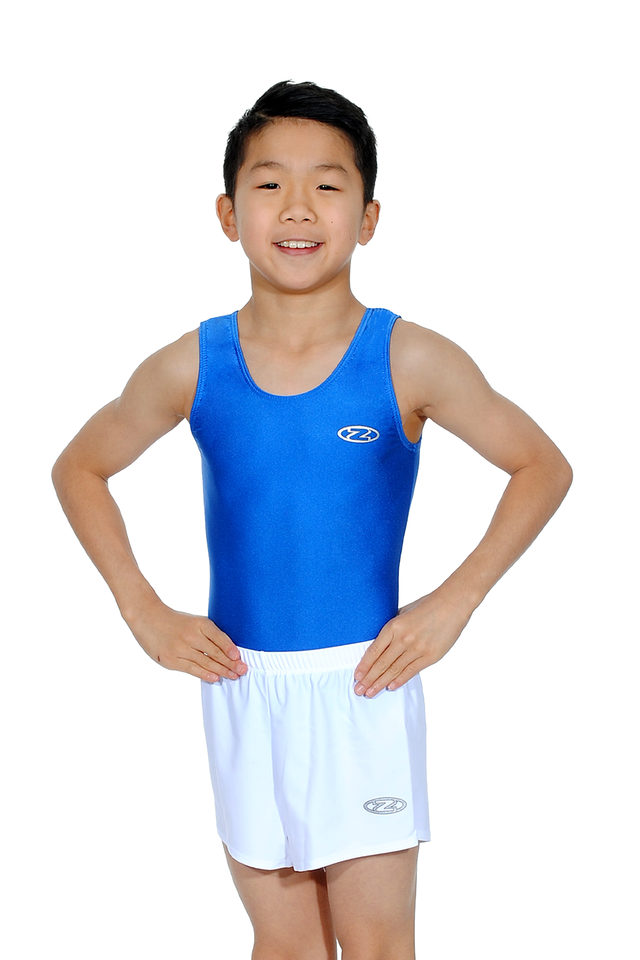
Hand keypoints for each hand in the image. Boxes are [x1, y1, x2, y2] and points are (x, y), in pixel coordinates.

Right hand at [126, 598, 246, 682]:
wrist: (148, 617)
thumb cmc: (174, 621)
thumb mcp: (193, 621)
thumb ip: (208, 633)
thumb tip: (227, 650)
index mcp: (199, 623)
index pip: (219, 637)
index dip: (230, 648)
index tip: (239, 657)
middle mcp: (191, 635)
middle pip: (215, 652)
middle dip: (231, 663)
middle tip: (243, 670)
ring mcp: (181, 648)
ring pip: (206, 662)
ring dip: (222, 670)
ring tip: (233, 676)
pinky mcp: (172, 660)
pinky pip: (192, 669)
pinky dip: (205, 674)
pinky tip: (215, 678)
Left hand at [353, 589, 471, 696]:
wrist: (453, 604)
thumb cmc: (428, 605)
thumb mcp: (404, 611)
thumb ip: (393, 627)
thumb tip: (382, 641)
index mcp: (394, 625)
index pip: (374, 651)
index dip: (364, 665)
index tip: (357, 676)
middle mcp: (403, 638)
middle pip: (381, 663)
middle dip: (368, 679)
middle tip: (358, 690)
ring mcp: (417, 648)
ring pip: (394, 670)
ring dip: (380, 683)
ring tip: (370, 693)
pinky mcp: (430, 656)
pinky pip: (411, 671)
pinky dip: (400, 680)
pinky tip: (390, 687)